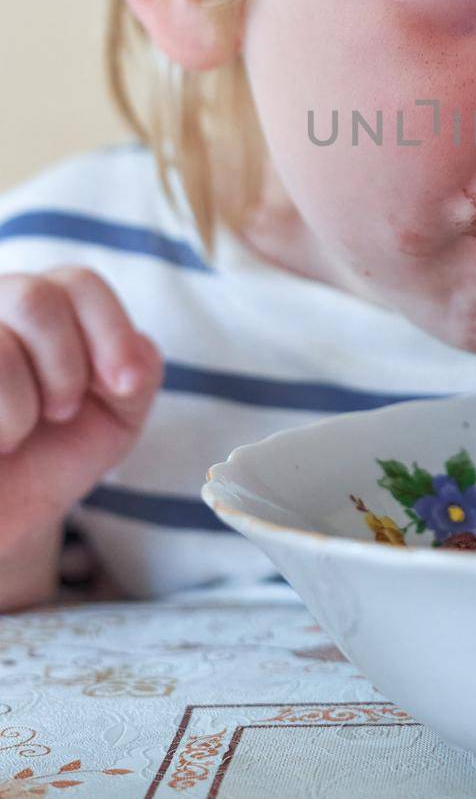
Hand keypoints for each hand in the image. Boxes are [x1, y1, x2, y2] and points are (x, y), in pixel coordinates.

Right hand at [0, 266, 162, 552]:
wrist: (1, 516)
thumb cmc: (53, 455)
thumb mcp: (116, 414)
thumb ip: (138, 370)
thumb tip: (131, 356)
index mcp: (40, 304)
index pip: (79, 283)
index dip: (111, 332)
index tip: (123, 386)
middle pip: (36, 297)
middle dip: (66, 368)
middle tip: (60, 412)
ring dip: (22, 404)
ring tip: (15, 433)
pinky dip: (0, 421)